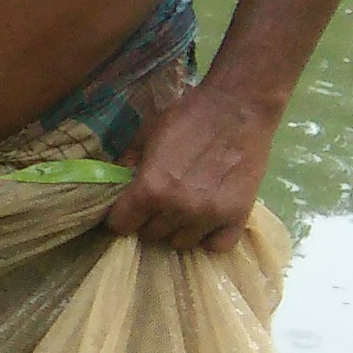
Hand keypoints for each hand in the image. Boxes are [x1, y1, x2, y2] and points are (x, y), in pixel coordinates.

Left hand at [107, 85, 277, 251]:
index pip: (120, 225)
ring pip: (181, 242)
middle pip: (150, 235)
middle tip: (159, 202)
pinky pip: (216, 246)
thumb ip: (127, 165)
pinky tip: (206, 221)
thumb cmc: (189, 116)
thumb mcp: (146, 135)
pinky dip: (208, 237)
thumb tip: (113, 187)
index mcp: (150, 189)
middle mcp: (178, 208)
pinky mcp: (238, 217)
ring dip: (178, 228)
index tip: (127, 209)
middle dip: (149, 220)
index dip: (121, 217)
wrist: (239, 107)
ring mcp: (210, 216)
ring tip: (184, 207)